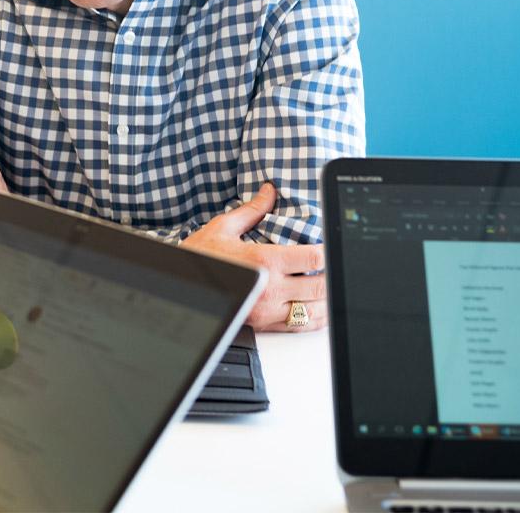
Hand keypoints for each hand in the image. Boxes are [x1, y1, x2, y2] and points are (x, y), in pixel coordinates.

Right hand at [180, 182, 327, 332]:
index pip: (313, 258)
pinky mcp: (264, 325)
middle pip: (320, 286)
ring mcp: (268, 311)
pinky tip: (321, 311)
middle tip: (339, 267)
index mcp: (264, 262)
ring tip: (335, 288)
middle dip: (335, 277)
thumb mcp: (223, 228)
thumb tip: (268, 191)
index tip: (334, 246)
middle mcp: (270, 290)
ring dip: (329, 300)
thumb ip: (251, 210)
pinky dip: (316, 319)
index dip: (330, 252)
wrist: (180, 285)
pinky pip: (299, 326)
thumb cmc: (200, 257)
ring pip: (314, 311)